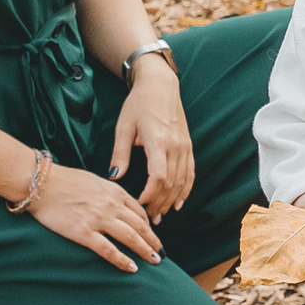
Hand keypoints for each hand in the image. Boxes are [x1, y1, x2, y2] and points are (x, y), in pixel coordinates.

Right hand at [25, 162, 165, 272]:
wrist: (40, 183)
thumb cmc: (64, 180)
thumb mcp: (94, 180)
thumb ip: (109, 193)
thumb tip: (118, 203)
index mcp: (114, 191)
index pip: (139, 211)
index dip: (149, 226)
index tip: (153, 235)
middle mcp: (111, 205)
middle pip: (140, 226)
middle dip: (153, 241)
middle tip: (161, 253)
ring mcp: (98, 219)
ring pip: (130, 238)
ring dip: (145, 250)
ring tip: (154, 261)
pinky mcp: (83, 233)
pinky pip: (108, 250)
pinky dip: (122, 260)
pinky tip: (132, 268)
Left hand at [109, 61, 194, 220]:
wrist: (160, 84)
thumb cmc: (139, 103)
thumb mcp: (123, 127)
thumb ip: (120, 154)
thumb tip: (114, 178)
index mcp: (158, 141)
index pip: (158, 177)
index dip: (150, 195)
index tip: (140, 205)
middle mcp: (175, 146)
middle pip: (171, 183)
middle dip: (160, 204)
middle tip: (149, 219)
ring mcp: (184, 146)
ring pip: (182, 181)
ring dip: (172, 201)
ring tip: (161, 215)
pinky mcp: (188, 146)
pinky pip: (191, 173)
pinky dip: (186, 190)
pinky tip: (179, 202)